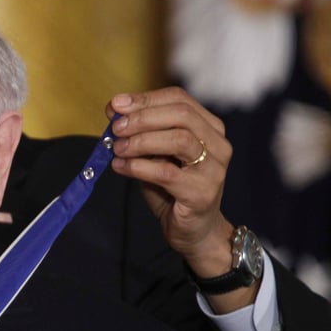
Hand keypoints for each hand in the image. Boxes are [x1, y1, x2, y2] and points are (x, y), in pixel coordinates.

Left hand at [106, 87, 236, 280]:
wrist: (193, 231)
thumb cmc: (172, 188)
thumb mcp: (154, 154)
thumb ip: (139, 133)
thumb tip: (113, 110)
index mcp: (209, 127)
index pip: (179, 99)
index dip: (145, 99)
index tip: (115, 105)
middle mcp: (218, 144)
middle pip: (181, 115)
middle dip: (143, 118)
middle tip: (115, 128)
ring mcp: (214, 168)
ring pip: (179, 140)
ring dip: (141, 141)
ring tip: (117, 149)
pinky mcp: (202, 193)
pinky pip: (166, 173)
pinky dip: (138, 167)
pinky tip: (120, 167)